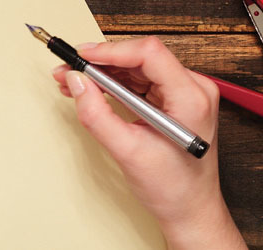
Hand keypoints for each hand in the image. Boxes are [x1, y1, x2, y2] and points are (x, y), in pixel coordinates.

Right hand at [52, 36, 245, 249]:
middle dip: (101, 62)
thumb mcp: (128, 152)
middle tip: (69, 69)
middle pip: (140, 57)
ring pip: (137, 67)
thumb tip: (77, 82)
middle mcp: (193, 89)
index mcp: (191, 98)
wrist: (190, 211)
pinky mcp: (174, 99)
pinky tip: (91, 88)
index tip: (82, 57)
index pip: (149, 54)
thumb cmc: (174, 189)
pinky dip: (113, 83)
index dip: (111, 51)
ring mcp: (184, 93)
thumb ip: (97, 114)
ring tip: (73, 80)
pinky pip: (139, 80)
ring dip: (103, 72)